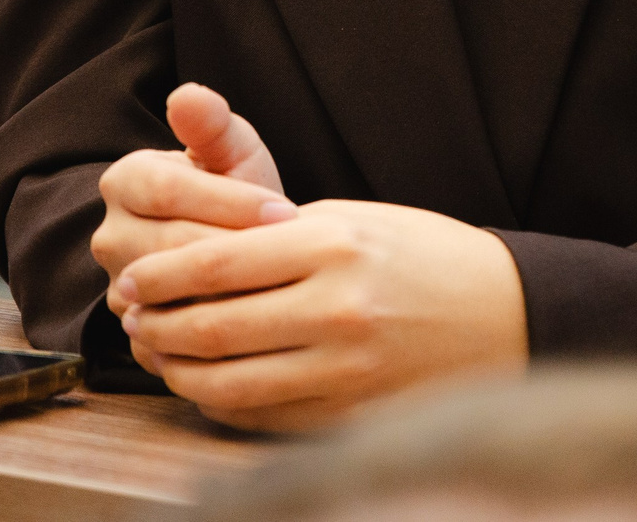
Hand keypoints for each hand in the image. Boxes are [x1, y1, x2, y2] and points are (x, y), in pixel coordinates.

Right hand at [92, 83, 294, 318]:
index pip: (166, 190)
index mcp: (124, 181)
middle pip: (168, 246)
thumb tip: (187, 95)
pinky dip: (219, 336)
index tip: (284, 210)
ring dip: (230, 295)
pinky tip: (262, 324)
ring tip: (281, 288)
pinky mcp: (138, 336)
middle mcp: (109, 237)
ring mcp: (120, 290)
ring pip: (171, 297)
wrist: (236, 249)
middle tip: (291, 256)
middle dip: (236, 250)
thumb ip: (212, 124)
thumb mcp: (231, 150)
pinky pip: (176, 341)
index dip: (230, 201)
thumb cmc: (235, 190)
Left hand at [117, 198, 527, 430]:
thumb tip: (194, 261)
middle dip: (154, 325)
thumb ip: (280, 237)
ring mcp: (344, 370)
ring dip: (177, 372)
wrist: (506, 316)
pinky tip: (205, 385)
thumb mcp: (358, 220)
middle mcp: (337, 309)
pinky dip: (220, 403)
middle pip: (211, 327)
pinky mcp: (351, 415)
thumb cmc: (426, 257)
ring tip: (158, 354)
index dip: (160, 275)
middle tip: (130, 318)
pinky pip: (261, 416)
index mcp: (334, 246)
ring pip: (227, 382)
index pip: (216, 264)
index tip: (131, 279)